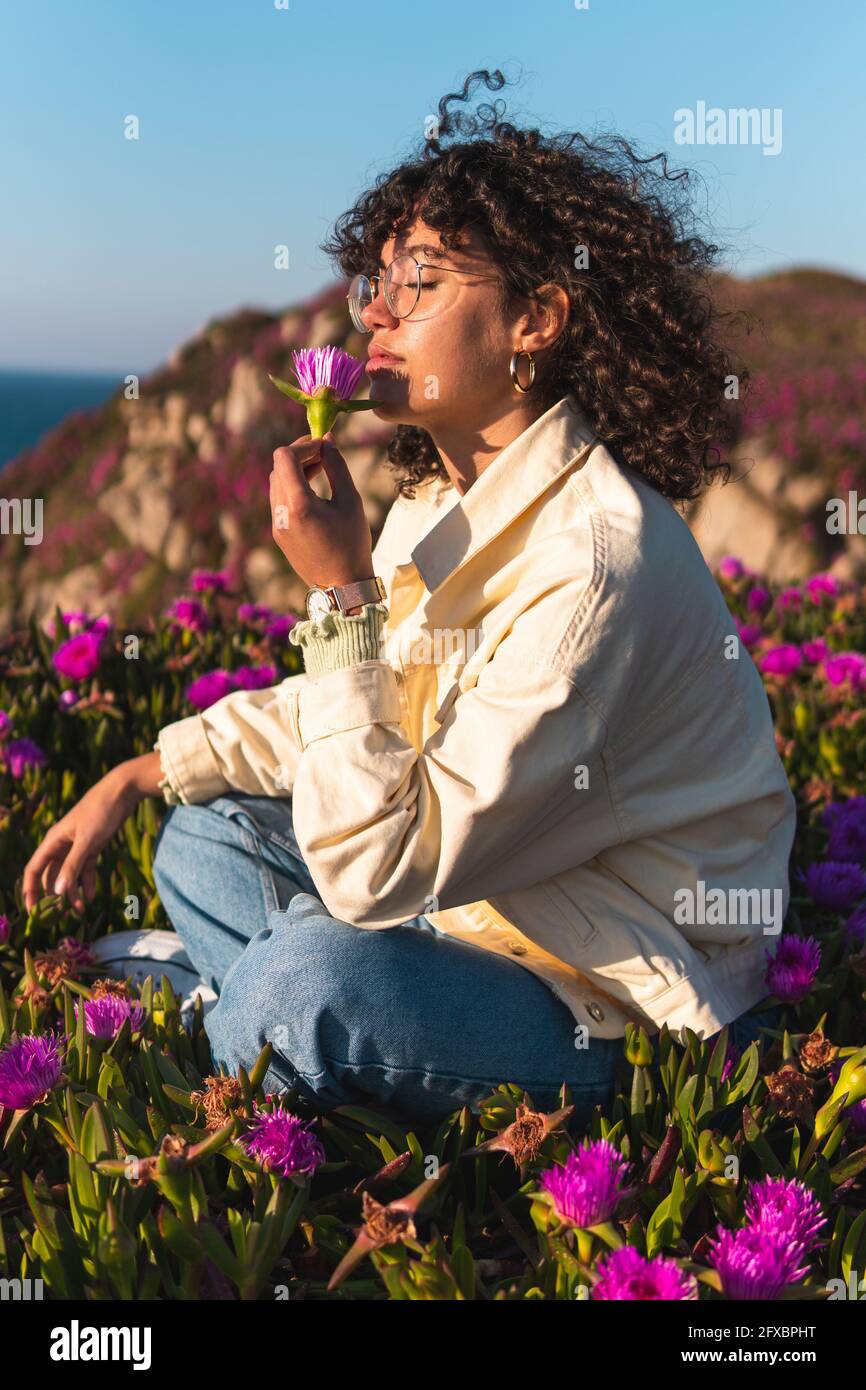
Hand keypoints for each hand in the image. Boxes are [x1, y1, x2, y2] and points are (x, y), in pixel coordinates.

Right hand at [21, 765, 139, 913]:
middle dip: (54, 896)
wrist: (123, 791)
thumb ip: (72, 866)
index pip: (33, 870)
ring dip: (72, 893)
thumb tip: (57, 891)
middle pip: (51, 875)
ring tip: (80, 912)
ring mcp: (77, 845)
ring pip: (69, 874)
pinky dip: (87, 883)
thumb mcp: (87, 841)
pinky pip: (85, 869)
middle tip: (59, 917)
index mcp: (53, 841)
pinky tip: (91, 898)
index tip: (33, 912)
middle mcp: (61, 844)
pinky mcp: (92, 845)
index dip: (30, 891)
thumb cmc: (101, 812)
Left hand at [269, 433, 373, 588]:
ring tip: (321, 470)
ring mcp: (276, 525)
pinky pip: (279, 500)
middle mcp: (281, 514)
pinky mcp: (278, 534)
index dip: (303, 446)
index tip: (323, 447)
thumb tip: (327, 441)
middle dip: (299, 456)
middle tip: (324, 455)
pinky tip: (314, 492)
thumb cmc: (352, 544)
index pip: (284, 457)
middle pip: (278, 468)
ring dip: (295, 471)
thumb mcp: (351, 501)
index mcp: (299, 505)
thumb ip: (337, 467)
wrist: (343, 587)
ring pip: (276, 483)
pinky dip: (293, 488)